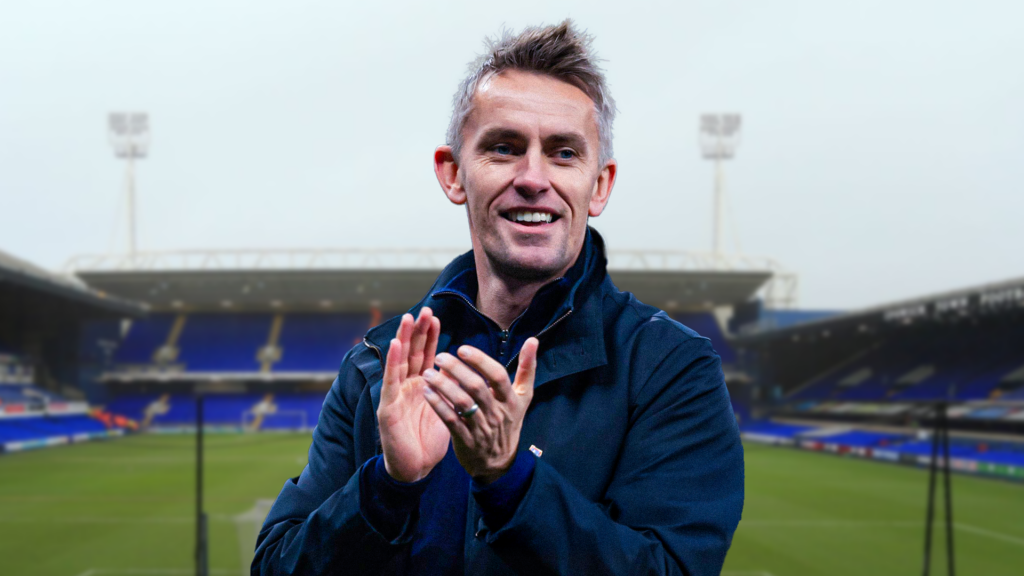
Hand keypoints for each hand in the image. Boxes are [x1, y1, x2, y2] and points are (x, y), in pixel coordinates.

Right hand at [377, 308, 449, 482]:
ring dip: (403, 339)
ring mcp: (395, 395)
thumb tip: (463, 369)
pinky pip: (390, 381)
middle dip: (417, 331)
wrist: (415, 469)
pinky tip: (395, 345)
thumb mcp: (446, 409)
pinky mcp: (387, 408)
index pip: (425, 355)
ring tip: (408, 319)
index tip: (436, 316)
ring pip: (399, 361)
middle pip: (411, 353)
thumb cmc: (429, 439)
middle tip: (424, 309)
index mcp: (421, 386)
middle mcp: (406, 386)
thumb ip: (450, 389)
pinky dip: (392, 361)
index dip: (430, 336)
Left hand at [421, 338, 537, 483]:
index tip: (462, 348)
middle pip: (477, 387)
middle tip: (440, 356)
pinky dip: (438, 405)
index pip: (497, 376)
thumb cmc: (509, 422)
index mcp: (511, 400)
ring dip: (443, 386)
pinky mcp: (465, 440)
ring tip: (428, 372)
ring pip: (462, 403)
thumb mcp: (523, 397)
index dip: (480, 361)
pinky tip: (427, 392)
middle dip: (457, 370)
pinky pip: (450, 420)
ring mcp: (481, 428)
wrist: (498, 463)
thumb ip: (527, 369)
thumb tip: (533, 340)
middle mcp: (497, 413)